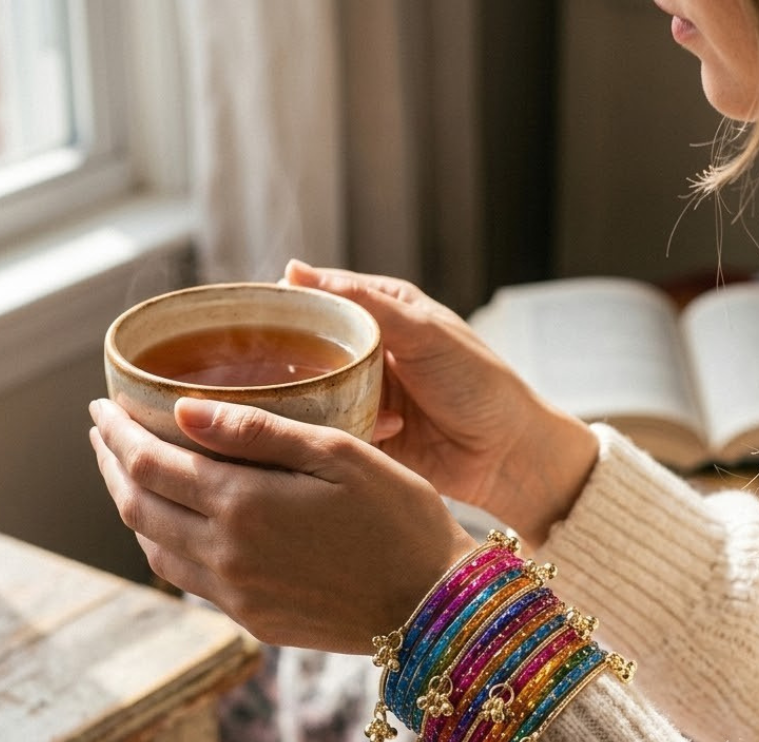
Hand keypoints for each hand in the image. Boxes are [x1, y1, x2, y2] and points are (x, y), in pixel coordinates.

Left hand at [88, 397, 475, 652]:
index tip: (101, 405)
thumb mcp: (338, 456)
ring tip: (129, 473)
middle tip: (104, 432)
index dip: (115, 431)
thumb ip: (257, 433)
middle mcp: (225, 556)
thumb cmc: (400, 517)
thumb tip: (182, 412)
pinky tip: (175, 524)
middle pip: (137, 506)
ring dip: (132, 506)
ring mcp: (236, 596)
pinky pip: (187, 580)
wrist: (434, 606)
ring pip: (154, 548)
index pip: (148, 463)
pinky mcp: (253, 621)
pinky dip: (164, 544)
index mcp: (242, 506)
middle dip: (112, 464)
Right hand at [285, 260, 597, 546]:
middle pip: (308, 349)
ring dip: (313, 400)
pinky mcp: (368, 435)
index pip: (320, 299)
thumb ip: (364, 303)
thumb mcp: (422, 331)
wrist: (510, 453)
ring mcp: (367, 394)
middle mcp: (370, 351)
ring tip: (310, 404)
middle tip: (261, 372)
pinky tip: (363, 433)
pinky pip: (332, 431)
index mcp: (384, 312)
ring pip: (314, 392)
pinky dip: (338, 432)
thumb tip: (294, 270)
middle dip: (289, 361)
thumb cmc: (478, 382)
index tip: (249, 320)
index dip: (284, 307)